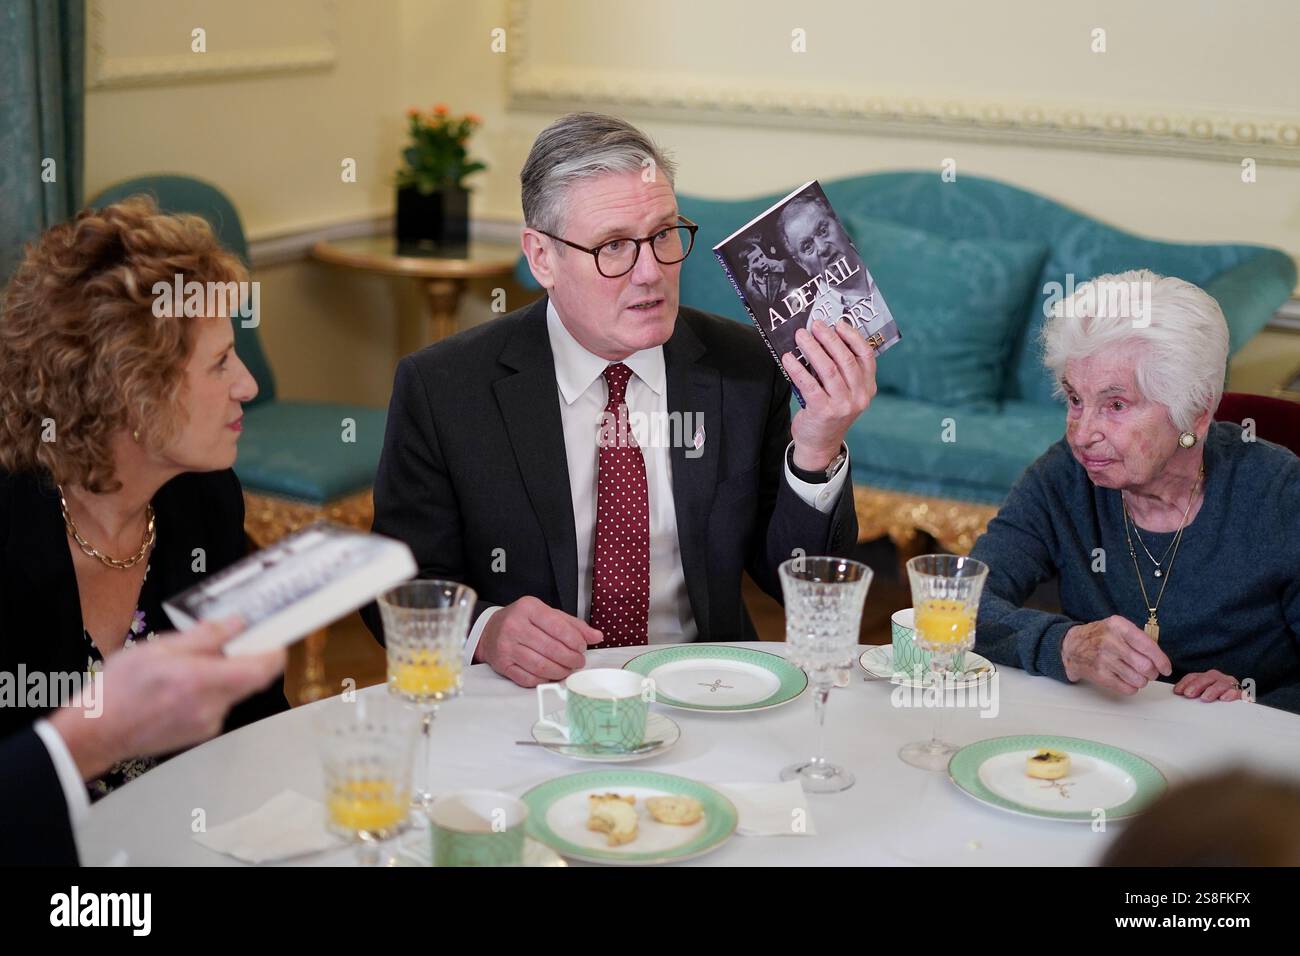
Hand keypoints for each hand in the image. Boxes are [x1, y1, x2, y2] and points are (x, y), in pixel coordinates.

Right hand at [50, 617, 284, 780]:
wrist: (96, 732)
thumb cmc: (119, 689)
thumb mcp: (159, 648)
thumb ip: (204, 636)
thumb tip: (236, 623)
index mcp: (202, 681)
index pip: (261, 669)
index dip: (275, 651)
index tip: (275, 637)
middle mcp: (212, 706)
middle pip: (250, 680)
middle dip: (244, 658)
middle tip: (229, 641)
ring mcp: (208, 723)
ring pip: (233, 691)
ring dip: (222, 675)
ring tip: (188, 666)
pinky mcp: (201, 733)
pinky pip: (218, 704)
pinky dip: (209, 691)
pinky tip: (181, 687)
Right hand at [478, 596, 602, 687]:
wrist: (489, 631)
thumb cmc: (524, 621)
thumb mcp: (547, 614)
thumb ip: (573, 625)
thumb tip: (597, 636)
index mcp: (529, 608)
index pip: (558, 627)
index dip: (575, 641)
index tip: (582, 647)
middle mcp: (515, 626)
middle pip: (551, 649)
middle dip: (571, 659)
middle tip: (579, 662)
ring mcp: (506, 647)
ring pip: (541, 666)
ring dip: (560, 671)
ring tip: (568, 669)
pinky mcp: (502, 665)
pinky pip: (528, 678)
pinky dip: (544, 679)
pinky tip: (551, 674)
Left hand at [782, 319, 876, 470]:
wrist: (820, 445)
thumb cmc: (830, 412)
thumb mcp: (845, 393)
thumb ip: (842, 372)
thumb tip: (822, 338)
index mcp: (868, 388)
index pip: (866, 356)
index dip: (853, 337)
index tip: (838, 323)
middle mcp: (859, 396)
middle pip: (845, 359)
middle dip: (829, 338)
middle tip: (814, 325)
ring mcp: (843, 405)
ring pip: (828, 369)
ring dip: (812, 349)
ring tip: (800, 336)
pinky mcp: (823, 411)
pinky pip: (809, 384)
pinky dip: (797, 368)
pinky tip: (788, 358)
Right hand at [1061, 615, 1172, 694]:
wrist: (1071, 646)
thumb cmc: (1099, 636)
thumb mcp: (1117, 627)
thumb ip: (1138, 638)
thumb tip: (1160, 658)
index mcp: (1118, 626)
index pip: (1148, 646)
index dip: (1162, 660)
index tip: (1166, 668)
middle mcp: (1110, 642)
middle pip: (1145, 666)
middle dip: (1152, 673)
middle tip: (1150, 672)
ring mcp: (1103, 660)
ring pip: (1138, 680)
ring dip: (1142, 681)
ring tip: (1136, 675)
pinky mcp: (1099, 675)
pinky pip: (1127, 689)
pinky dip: (1132, 687)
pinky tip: (1126, 680)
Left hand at [1173, 669, 1242, 701]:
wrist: (1240, 713)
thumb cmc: (1216, 704)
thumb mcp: (1202, 698)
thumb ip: (1192, 695)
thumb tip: (1177, 696)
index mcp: (1207, 679)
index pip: (1194, 677)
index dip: (1185, 683)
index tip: (1177, 691)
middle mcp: (1219, 679)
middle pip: (1207, 678)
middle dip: (1197, 685)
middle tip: (1189, 694)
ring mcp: (1231, 686)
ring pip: (1222, 683)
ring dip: (1212, 690)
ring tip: (1205, 698)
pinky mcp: (1243, 695)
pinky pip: (1239, 692)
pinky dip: (1232, 694)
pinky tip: (1224, 698)